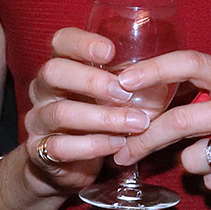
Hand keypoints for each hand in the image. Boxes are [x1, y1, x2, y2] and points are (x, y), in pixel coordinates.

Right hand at [19, 25, 159, 193]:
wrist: (63, 167)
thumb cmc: (95, 121)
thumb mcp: (108, 97)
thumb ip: (127, 83)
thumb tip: (173, 73)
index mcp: (61, 67)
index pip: (61, 42)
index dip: (82, 43)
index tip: (110, 51)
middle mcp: (43, 90)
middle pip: (53, 72)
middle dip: (91, 81)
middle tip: (125, 93)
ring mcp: (38, 121)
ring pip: (61, 112)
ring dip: (102, 118)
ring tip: (136, 123)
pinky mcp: (39, 152)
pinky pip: (60, 147)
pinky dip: (92, 145)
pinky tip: (117, 145)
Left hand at [110, 48, 210, 201]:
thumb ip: (196, 92)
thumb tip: (135, 97)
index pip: (190, 63)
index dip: (153, 70)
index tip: (121, 81)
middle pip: (179, 120)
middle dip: (143, 140)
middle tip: (122, 152)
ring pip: (191, 159)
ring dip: (187, 164)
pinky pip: (210, 183)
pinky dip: (209, 182)